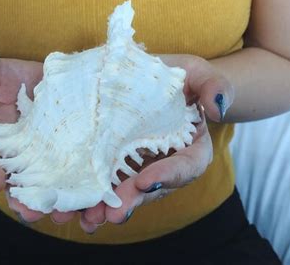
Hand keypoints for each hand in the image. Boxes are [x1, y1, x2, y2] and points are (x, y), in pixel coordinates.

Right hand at [0, 58, 76, 223]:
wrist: (44, 79)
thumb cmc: (12, 80)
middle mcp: (24, 164)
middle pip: (23, 192)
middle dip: (28, 205)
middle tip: (32, 212)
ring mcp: (54, 164)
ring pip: (55, 194)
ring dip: (60, 208)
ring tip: (65, 214)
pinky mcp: (80, 159)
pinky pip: (84, 182)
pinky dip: (89, 196)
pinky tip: (96, 204)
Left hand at [80, 54, 233, 233]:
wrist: (149, 75)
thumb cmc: (178, 75)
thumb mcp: (198, 72)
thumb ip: (214, 86)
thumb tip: (217, 109)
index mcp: (190, 146)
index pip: (187, 166)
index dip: (169, 175)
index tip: (145, 179)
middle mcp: (165, 162)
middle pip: (152, 186)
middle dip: (131, 201)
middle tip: (111, 214)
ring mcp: (138, 164)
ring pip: (125, 191)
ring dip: (106, 207)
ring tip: (87, 217)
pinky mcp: (114, 161)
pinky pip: (104, 181)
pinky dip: (89, 196)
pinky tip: (72, 208)